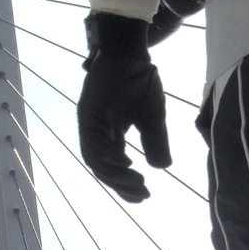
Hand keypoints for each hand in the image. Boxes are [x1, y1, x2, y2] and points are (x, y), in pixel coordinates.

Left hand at [77, 13, 171, 201]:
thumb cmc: (140, 80)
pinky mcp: (86, 113)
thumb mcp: (154, 117)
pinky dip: (107, 155)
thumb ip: (156, 141)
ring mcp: (90, 123)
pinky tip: (125, 162)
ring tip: (136, 181)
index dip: (126, 185)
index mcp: (110, 134)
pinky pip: (92, 141)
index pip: (114, 167)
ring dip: (115, 174)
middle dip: (121, 184)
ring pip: (95, 159)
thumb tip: (161, 167)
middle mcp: (97, 132)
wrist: (130, 52)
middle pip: (103, 168)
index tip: (143, 197)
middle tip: (141, 193)